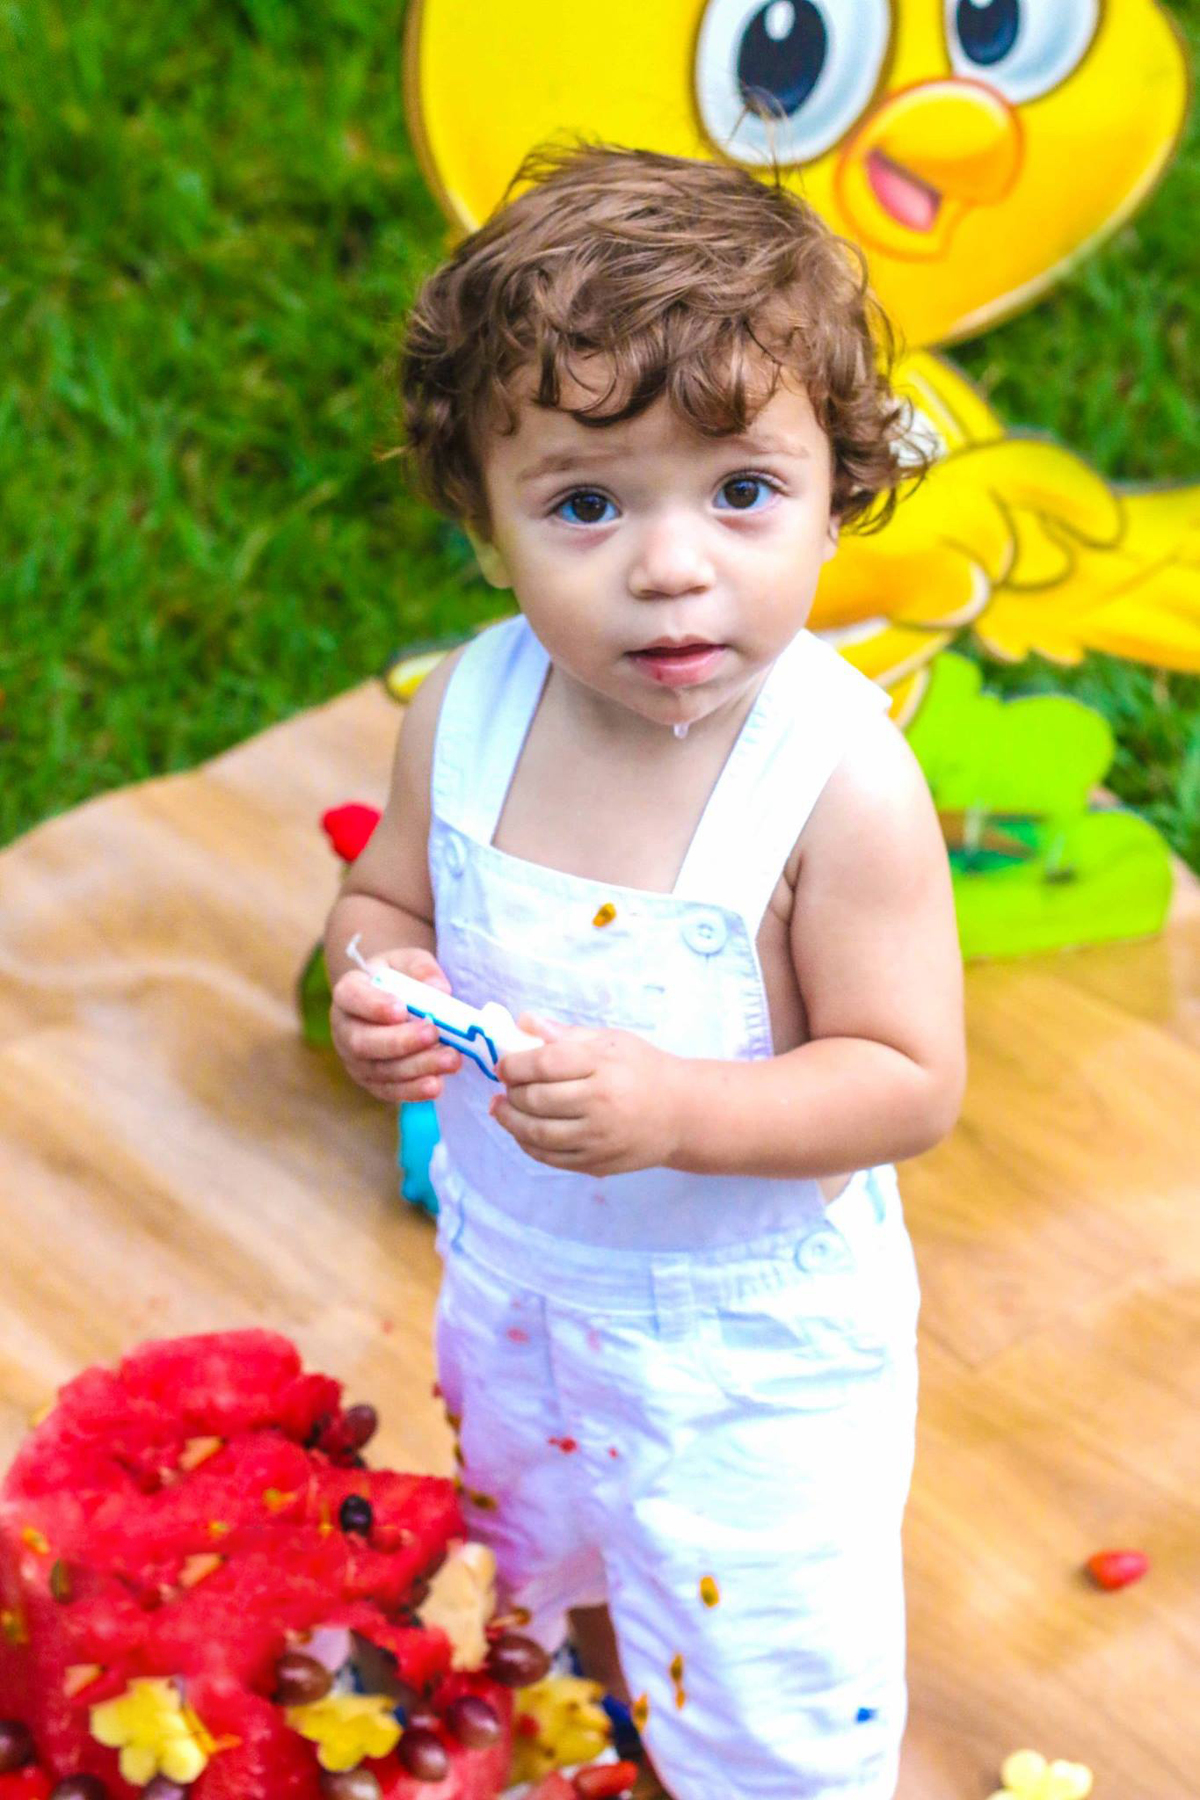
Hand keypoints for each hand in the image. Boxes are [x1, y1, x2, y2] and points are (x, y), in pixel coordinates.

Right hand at [330, 947, 462, 1103]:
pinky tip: (436, 1084)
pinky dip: (413, 1090)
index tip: (402, 1009)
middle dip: (400, 1041)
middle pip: (362, 1041)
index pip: (352, 997)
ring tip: (450, 1060)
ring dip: (417, 1067)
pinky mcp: (371, 1081)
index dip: (374, 1006)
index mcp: (348, 992)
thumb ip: (423, 970)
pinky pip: (389, 1091)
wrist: (391, 1003)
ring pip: (380, 1070)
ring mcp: (355, 1059)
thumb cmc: (399, 979)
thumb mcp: (409, 962)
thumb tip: (440, 990)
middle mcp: (344, 1028)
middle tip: (432, 1034)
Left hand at [490, 1014, 684, 1175]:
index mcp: (603, 1066)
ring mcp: (599, 1137)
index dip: (514, 1063)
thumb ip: (566, 1034)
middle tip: (506, 1085)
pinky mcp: (598, 1162)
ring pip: (537, 1133)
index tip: (504, 1064)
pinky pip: (551, 1158)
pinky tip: (521, 1132)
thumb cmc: (645, 1070)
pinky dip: (527, 1145)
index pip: (544, 1063)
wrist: (684, 1114)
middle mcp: (601, 1103)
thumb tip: (524, 1021)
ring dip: (510, 1121)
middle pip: (536, 1099)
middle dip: (511, 1091)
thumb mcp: (613, 1040)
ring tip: (501, 1108)